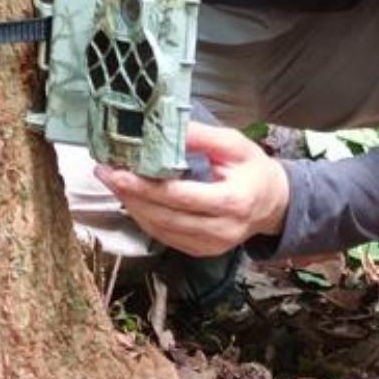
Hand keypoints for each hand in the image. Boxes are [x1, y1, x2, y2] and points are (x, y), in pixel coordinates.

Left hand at [93, 124, 290, 257]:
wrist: (274, 204)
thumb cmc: (254, 170)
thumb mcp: (235, 144)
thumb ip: (202, 136)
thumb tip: (166, 127)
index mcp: (232, 202)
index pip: (180, 197)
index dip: (146, 186)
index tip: (118, 171)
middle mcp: (220, 230)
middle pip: (164, 216)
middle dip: (130, 194)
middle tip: (105, 172)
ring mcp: (209, 246)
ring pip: (159, 229)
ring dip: (132, 206)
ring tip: (113, 181)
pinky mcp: (200, 251)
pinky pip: (164, 236)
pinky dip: (144, 216)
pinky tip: (132, 198)